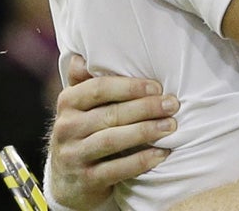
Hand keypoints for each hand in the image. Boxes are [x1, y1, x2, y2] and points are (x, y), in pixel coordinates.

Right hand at [48, 55, 178, 209]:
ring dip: (146, 131)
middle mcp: (66, 128)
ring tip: (170, 126)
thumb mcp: (78, 106)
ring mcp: (73, 156)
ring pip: (112, 140)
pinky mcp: (86, 180)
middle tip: (172, 104)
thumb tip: (83, 56)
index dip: (130, 87)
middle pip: (110, 114)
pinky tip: (161, 153)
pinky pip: (116, 169)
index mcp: (67, 102)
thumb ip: (84, 82)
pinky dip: (141, 161)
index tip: (157, 86)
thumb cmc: (83, 132)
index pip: (99, 89)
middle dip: (146, 108)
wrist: (67, 181)